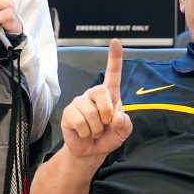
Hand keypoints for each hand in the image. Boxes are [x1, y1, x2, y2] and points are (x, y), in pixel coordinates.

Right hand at [61, 38, 132, 158]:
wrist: (90, 152)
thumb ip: (125, 124)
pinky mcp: (68, 113)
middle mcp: (93, 95)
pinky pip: (79, 121)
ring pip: (90, 112)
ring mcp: (79, 102)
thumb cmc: (107, 137)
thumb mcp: (123, 132)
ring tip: (93, 131)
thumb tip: (117, 117)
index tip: (115, 42)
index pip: (113, 74)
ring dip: (95, 128)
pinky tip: (83, 133)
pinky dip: (85, 132)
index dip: (114, 58)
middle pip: (100, 91)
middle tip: (104, 124)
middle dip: (106, 113)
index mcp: (109, 95)